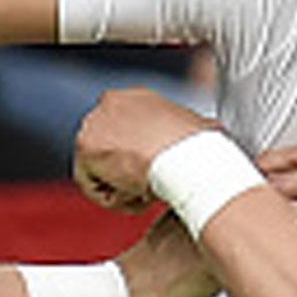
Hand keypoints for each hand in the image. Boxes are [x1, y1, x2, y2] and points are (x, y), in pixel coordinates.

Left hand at [73, 89, 215, 209]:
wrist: (188, 159)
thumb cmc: (201, 148)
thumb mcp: (202, 130)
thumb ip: (191, 131)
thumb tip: (211, 134)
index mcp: (138, 97)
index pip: (124, 131)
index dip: (137, 157)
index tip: (152, 173)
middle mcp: (111, 103)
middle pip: (108, 149)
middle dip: (126, 172)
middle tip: (150, 186)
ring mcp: (94, 123)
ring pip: (100, 170)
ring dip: (123, 188)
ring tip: (148, 194)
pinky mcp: (85, 148)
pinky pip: (93, 185)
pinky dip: (114, 198)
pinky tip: (137, 199)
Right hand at [115, 137, 296, 296]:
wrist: (133, 285)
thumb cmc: (153, 263)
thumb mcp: (176, 225)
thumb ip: (203, 212)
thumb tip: (224, 213)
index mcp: (209, 194)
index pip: (255, 168)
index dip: (288, 157)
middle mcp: (222, 206)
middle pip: (274, 181)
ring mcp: (227, 228)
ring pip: (280, 206)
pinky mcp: (232, 252)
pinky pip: (273, 239)